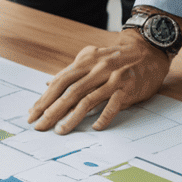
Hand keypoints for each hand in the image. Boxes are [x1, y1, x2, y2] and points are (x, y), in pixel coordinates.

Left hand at [28, 30, 171, 134]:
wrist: (148, 50)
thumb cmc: (118, 57)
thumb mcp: (92, 58)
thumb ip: (72, 71)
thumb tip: (49, 82)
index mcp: (86, 61)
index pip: (60, 81)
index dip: (45, 98)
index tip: (33, 113)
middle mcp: (97, 68)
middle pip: (69, 92)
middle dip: (52, 110)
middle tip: (39, 125)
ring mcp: (113, 78)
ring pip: (88, 99)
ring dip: (72, 117)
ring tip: (60, 130)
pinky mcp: (128, 87)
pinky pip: (114, 104)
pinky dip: (104, 116)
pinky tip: (95, 127)